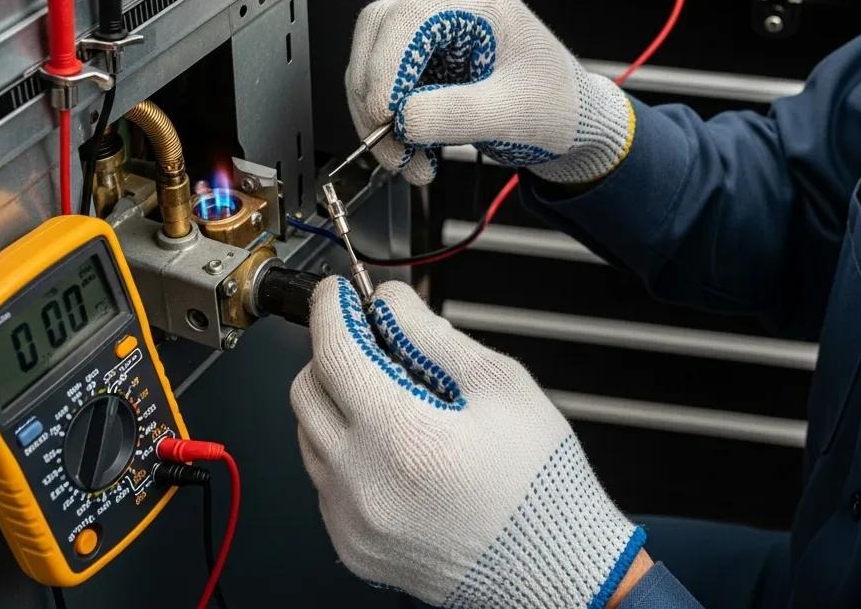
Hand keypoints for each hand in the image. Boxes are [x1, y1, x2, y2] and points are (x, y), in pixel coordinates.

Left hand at [291, 277, 645, 607]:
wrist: (554, 566)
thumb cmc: (538, 479)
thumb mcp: (499, 383)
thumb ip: (431, 334)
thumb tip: (389, 303)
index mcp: (404, 437)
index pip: (335, 351)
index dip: (331, 309)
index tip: (338, 294)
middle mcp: (365, 485)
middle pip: (307, 390)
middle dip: (332, 353)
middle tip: (370, 340)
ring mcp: (353, 523)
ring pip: (308, 434)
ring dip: (336, 400)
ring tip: (392, 396)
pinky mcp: (353, 547)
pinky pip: (324, 479)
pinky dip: (344, 448)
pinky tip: (392, 444)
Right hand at [345, 0, 633, 184]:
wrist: (571, 124)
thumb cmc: (557, 105)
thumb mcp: (513, 112)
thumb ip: (457, 113)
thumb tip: (401, 120)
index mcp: (478, 6)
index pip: (406, 19)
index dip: (385, 66)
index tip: (385, 115)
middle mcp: (450, 15)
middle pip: (379, 36)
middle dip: (373, 94)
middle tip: (389, 143)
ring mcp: (434, 41)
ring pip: (373, 65)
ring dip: (376, 117)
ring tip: (407, 159)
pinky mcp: (425, 69)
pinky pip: (384, 90)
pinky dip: (387, 125)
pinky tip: (411, 151)